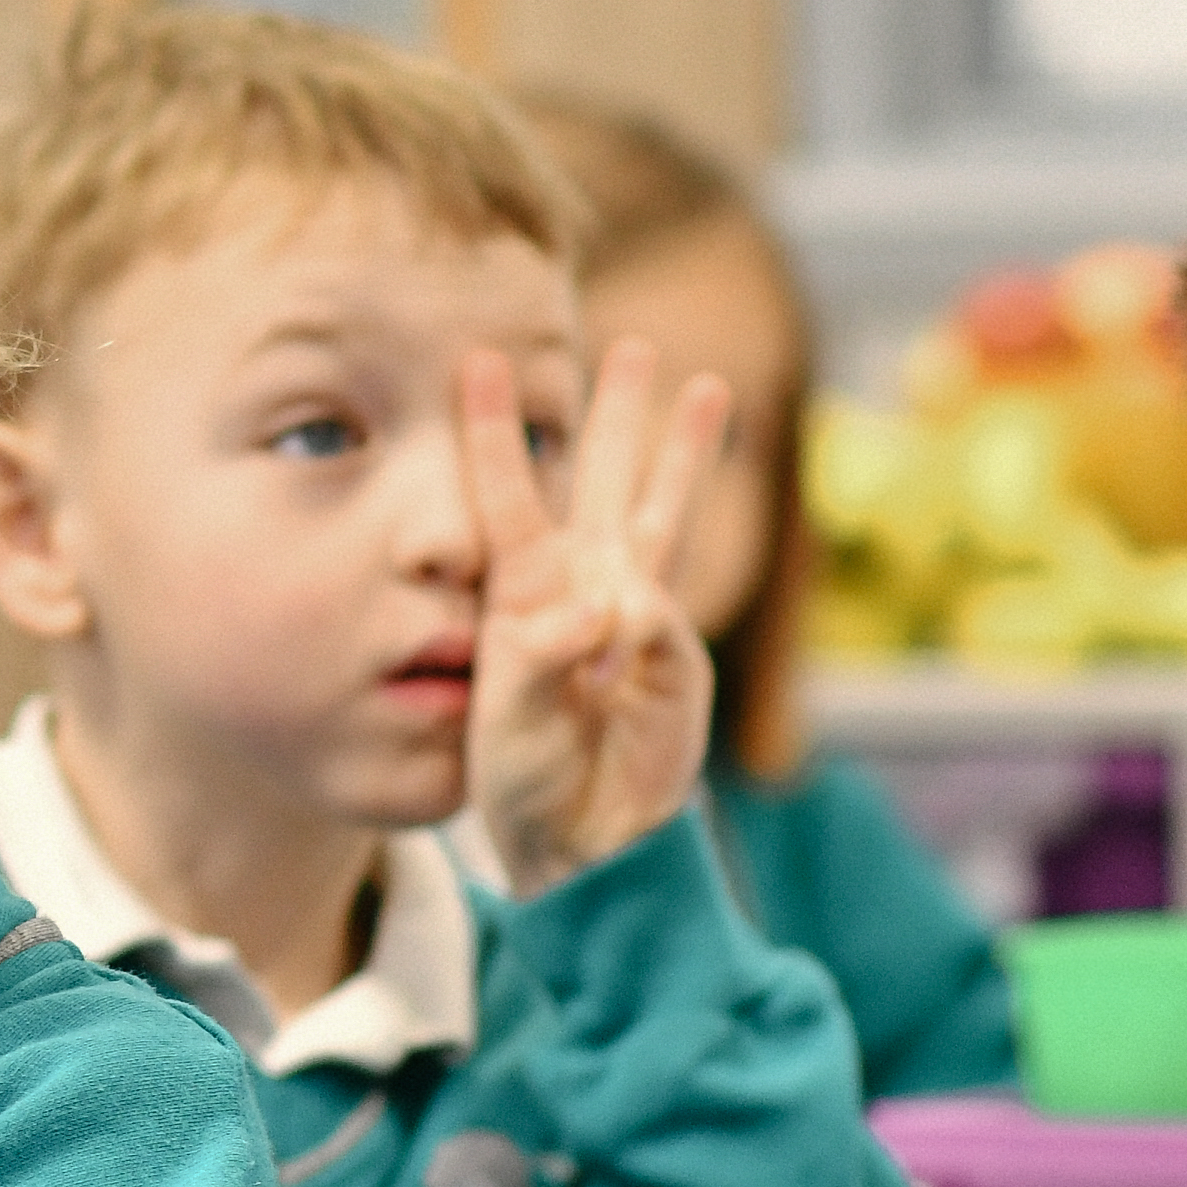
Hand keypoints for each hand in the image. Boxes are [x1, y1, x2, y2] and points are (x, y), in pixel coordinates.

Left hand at [462, 339, 736, 892]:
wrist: (578, 841)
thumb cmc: (523, 776)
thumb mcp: (503, 712)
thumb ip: (546, 653)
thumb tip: (611, 604)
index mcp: (522, 590)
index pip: (506, 493)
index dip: (492, 429)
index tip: (479, 360)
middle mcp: (584, 587)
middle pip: (607, 480)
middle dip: (620, 413)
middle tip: (634, 345)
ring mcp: (638, 616)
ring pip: (664, 514)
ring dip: (684, 452)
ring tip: (708, 385)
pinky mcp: (675, 654)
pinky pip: (657, 617)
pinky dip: (633, 637)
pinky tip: (608, 673)